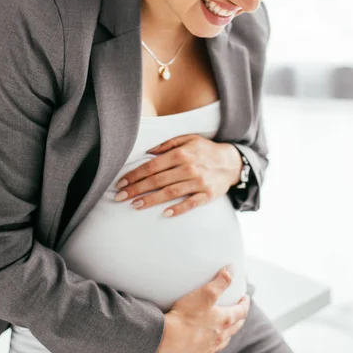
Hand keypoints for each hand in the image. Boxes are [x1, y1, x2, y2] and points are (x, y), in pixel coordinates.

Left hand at [114, 134, 242, 216]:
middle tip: (120, 197)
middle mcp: (188, 168)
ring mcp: (198, 182)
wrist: (232, 162)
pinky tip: (164, 214)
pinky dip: (177, 209)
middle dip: (136, 189)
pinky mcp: (207, 195)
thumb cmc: (205, 149)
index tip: (121, 182)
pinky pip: (190, 203)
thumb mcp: (188, 139)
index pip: (152, 166)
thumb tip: (148, 152)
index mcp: (181, 153)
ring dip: (151, 200)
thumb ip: (167, 144)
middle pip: (157, 180)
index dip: (135, 175)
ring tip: (134, 205)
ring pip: (170, 193)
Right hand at [154, 266, 250, 352]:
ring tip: (225, 326)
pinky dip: (212, 343)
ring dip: (227, 332)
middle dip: (239, 318)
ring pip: (224, 340)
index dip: (245, 303)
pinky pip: (209, 349)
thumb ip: (221, 281)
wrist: (167, 338)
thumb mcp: (206, 293)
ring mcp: (209, 348)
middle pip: (235, 327)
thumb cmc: (186, 316)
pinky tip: (206, 340)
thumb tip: (231, 271)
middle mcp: (219, 337)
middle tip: (238, 311)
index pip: (241, 312)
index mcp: (224, 321)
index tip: (245, 298)